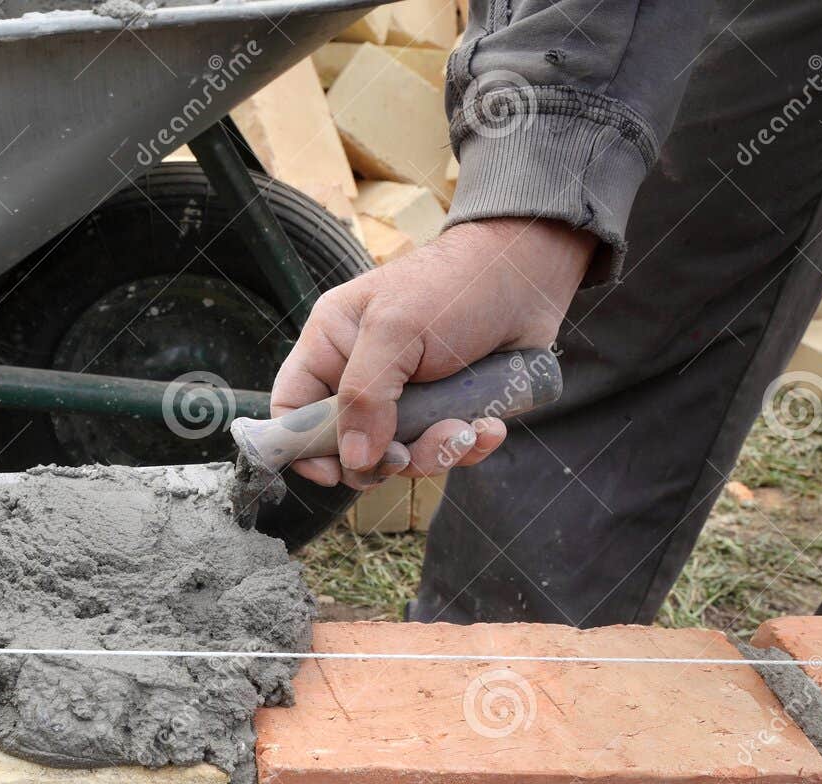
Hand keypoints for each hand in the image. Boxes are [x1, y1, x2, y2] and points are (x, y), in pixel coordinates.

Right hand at [271, 217, 595, 487]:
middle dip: (384, 458)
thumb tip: (354, 459)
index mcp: (332, 346)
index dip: (302, 447)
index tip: (333, 473)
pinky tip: (488, 425)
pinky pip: (445, 449)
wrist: (529, 272)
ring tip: (465, 427)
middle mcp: (362, 375)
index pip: (292, 407)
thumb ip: (365, 395)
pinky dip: (468, 446)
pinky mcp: (448, 408)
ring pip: (401, 455)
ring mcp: (406, 396)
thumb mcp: (397, 330)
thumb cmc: (455, 284)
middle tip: (409, 451)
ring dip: (435, 453)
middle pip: (348, 446)